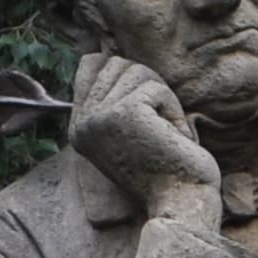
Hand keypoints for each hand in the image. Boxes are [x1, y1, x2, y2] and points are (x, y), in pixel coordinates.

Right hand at [68, 48, 221, 227]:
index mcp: (78, 128)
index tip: (144, 114)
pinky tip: (171, 139)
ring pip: (139, 72)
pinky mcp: (123, 114)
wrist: (179, 204)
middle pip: (118, 63)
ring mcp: (99, 118)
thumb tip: (101, 53)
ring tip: (164, 136)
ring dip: (163, 101)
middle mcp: (82, 123)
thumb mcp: (127, 130)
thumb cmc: (163, 170)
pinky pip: (157, 88)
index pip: (91, 64)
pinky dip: (173, 111)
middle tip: (157, 128)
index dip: (125, 76)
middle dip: (147, 88)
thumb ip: (110, 96)